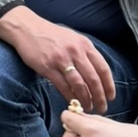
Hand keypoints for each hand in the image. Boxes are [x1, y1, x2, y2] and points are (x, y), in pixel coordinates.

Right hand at [0, 6, 114, 109]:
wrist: (27, 28)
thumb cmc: (51, 35)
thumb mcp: (73, 39)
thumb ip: (85, 53)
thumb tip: (96, 74)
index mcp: (84, 45)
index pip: (103, 68)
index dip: (109, 85)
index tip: (111, 97)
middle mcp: (75, 51)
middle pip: (93, 79)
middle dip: (100, 97)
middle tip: (101, 108)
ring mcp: (61, 59)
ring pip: (79, 85)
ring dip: (86, 99)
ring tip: (88, 108)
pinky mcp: (47, 67)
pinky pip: (63, 86)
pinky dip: (69, 96)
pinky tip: (72, 102)